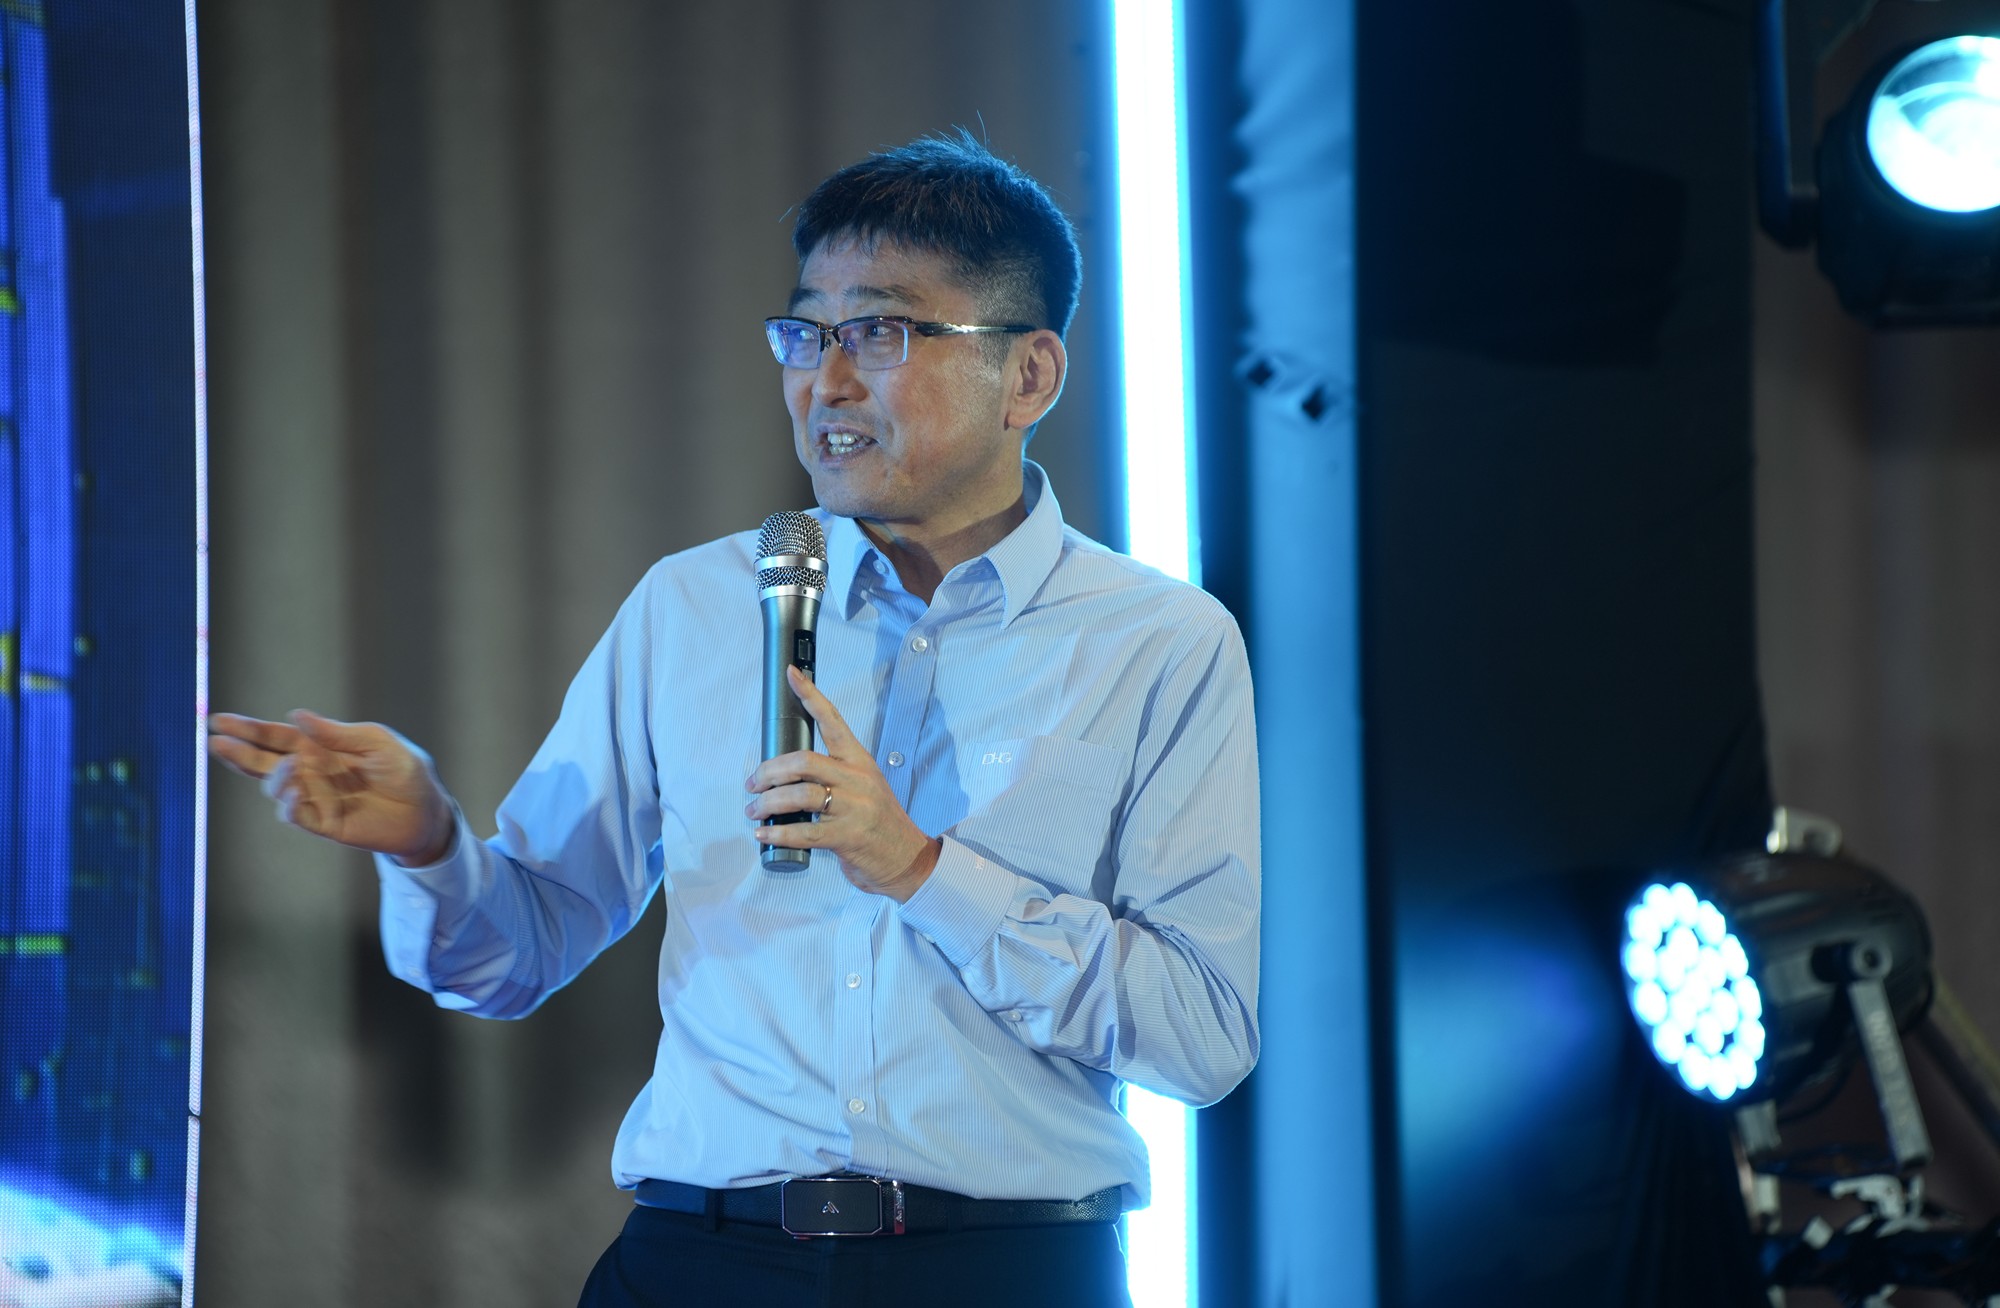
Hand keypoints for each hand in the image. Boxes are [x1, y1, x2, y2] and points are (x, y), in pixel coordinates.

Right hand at [207, 710, 454, 864]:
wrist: (426, 810)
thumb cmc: (405, 770)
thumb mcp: (377, 742)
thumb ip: (337, 732)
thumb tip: (297, 716)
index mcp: (320, 746)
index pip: (277, 736)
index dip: (248, 728)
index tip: (219, 721)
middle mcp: (311, 771)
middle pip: (264, 761)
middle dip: (238, 751)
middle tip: (215, 741)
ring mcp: (314, 798)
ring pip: (276, 788)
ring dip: (275, 777)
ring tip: (289, 766)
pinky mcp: (324, 823)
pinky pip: (296, 815)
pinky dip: (289, 805)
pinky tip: (291, 793)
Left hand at [746, 666, 940, 901]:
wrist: (908, 860)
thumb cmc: (880, 825)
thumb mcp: (863, 789)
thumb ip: (833, 777)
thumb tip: (787, 777)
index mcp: (860, 762)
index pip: (833, 721)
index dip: (810, 695)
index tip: (791, 674)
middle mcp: (858, 780)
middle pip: (804, 761)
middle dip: (769, 771)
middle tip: (752, 784)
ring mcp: (854, 808)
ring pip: (800, 794)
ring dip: (768, 802)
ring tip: (754, 811)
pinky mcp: (848, 837)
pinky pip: (804, 832)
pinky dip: (778, 833)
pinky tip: (763, 834)